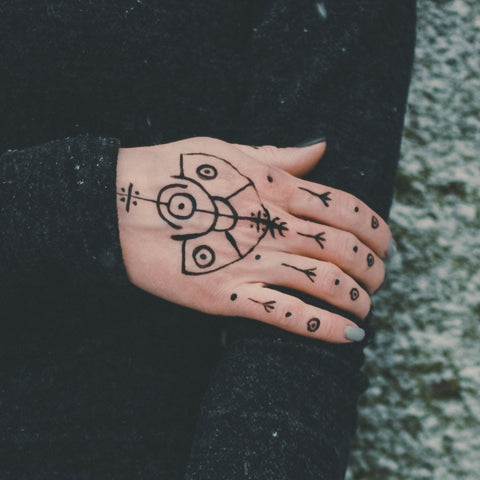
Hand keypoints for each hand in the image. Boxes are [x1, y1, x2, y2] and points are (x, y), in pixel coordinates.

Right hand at [116, 137, 392, 342]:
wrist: (118, 206)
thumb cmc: (171, 173)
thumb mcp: (227, 151)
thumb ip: (278, 155)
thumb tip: (321, 147)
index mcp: (274, 188)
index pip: (346, 208)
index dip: (376, 229)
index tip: (387, 244)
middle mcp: (271, 225)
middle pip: (343, 248)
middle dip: (374, 268)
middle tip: (381, 279)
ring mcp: (250, 261)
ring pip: (326, 283)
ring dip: (359, 298)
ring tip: (369, 309)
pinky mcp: (227, 296)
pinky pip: (288, 315)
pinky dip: (326, 327)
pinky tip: (351, 335)